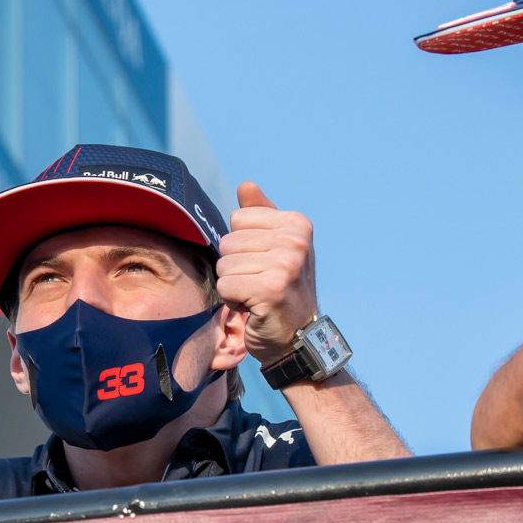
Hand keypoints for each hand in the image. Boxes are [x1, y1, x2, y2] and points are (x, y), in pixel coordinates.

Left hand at [215, 182, 318, 363]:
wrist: (297, 338)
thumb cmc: (282, 289)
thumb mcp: (276, 246)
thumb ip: (260, 214)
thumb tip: (246, 185)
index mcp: (297, 224)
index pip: (238, 219)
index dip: (242, 245)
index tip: (263, 262)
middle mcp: (296, 241)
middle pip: (228, 242)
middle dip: (236, 267)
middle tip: (259, 283)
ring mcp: (286, 265)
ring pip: (224, 265)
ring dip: (234, 285)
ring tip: (257, 295)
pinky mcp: (271, 289)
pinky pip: (225, 286)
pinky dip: (233, 301)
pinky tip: (254, 307)